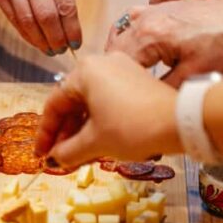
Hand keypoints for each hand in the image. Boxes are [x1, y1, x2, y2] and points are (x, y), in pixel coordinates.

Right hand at [36, 53, 180, 167]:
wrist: (181, 122)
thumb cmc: (132, 127)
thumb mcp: (95, 142)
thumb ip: (67, 151)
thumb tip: (54, 160)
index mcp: (85, 71)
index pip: (54, 104)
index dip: (45, 133)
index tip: (41, 154)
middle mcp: (101, 63)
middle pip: (72, 101)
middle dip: (64, 133)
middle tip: (59, 157)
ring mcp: (121, 68)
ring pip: (91, 102)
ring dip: (81, 129)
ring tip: (77, 154)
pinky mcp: (137, 79)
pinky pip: (108, 100)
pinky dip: (99, 120)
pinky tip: (98, 141)